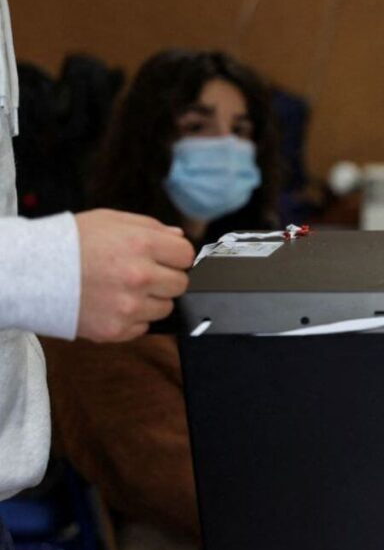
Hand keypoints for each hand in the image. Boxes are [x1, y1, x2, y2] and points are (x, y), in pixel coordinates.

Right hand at [75, 209, 194, 341]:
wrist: (32, 272)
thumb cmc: (69, 243)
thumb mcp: (110, 221)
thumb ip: (151, 227)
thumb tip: (178, 238)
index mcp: (141, 245)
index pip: (186, 255)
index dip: (175, 255)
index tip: (164, 257)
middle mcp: (140, 277)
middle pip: (181, 284)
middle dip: (165, 278)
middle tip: (141, 274)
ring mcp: (130, 306)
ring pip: (165, 308)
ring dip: (150, 300)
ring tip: (122, 289)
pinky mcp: (117, 329)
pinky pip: (143, 327)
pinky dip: (132, 318)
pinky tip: (112, 304)